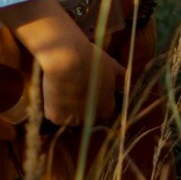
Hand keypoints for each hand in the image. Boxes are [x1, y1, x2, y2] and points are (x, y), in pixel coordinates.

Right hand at [1, 0, 125, 126]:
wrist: (68, 58)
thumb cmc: (91, 60)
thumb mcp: (111, 66)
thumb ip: (121, 78)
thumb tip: (127, 83)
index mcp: (107, 110)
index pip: (104, 112)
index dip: (96, 100)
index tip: (89, 90)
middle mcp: (92, 120)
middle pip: (87, 117)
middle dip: (81, 107)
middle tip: (74, 89)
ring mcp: (73, 120)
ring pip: (69, 117)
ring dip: (67, 107)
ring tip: (63, 87)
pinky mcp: (56, 118)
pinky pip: (54, 114)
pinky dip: (53, 105)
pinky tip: (54, 90)